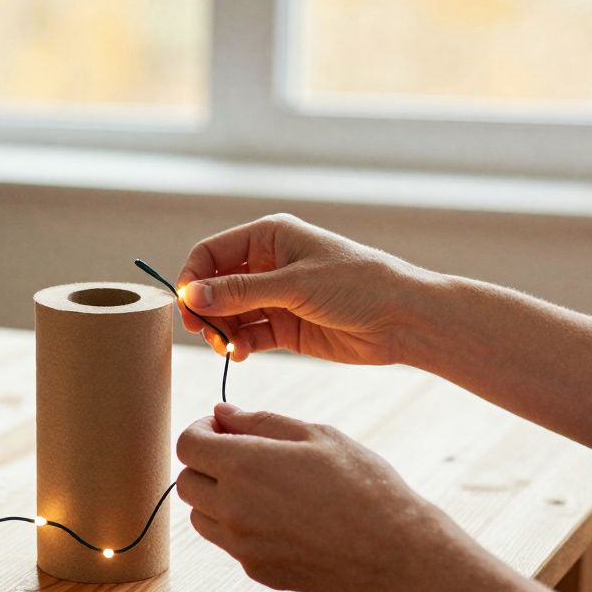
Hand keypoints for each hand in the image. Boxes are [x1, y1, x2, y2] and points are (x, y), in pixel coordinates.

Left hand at [175, 402, 453, 591]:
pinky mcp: (256, 570)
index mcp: (244, 466)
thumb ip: (260, 422)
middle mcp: (233, 508)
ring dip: (215, 497)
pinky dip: (239, 526)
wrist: (395, 549)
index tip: (222, 428)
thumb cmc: (362, 484)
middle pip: (185, 482)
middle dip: (204, 463)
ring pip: (200, 516)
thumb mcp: (315, 435)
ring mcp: (242, 545)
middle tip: (239, 455)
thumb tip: (222, 412)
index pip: (187, 445)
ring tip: (258, 487)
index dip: (200, 430)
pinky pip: (228, 543)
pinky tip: (279, 516)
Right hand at [176, 214, 437, 364]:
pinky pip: (249, 335)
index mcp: (268, 238)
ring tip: (229, 347)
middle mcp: (268, 265)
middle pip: (215, 286)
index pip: (211, 253)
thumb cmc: (357, 285)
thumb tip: (190, 296)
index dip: (193, 278)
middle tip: (204, 332)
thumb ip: (240, 292)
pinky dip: (239, 345)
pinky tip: (240, 354)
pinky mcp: (286, 327)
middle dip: (206, 309)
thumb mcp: (294, 284)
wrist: (404, 319)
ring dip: (222, 331)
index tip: (188, 306)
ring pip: (229, 314)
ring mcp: (276, 297)